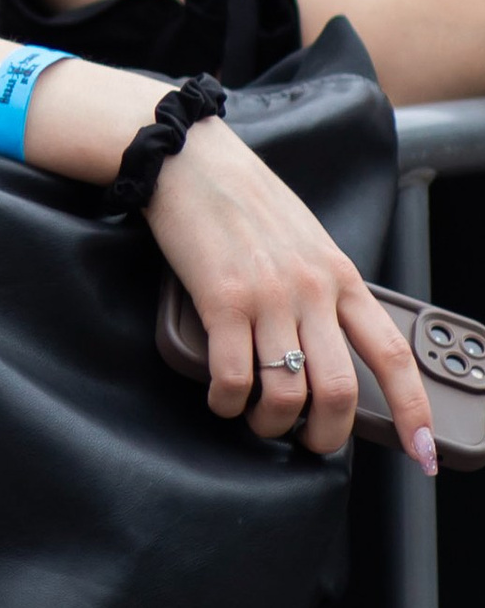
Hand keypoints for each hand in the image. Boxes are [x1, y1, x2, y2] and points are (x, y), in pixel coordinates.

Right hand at [147, 117, 432, 464]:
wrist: (186, 156)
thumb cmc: (241, 195)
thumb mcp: (304, 237)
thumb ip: (323, 286)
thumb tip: (329, 343)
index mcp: (339, 275)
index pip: (392, 355)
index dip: (412, 411)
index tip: (421, 452)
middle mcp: (311, 290)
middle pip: (339, 390)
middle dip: (327, 435)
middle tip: (309, 440)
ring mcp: (267, 296)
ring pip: (287, 392)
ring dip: (272, 423)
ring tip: (258, 420)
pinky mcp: (221, 298)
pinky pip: (234, 375)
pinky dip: (228, 401)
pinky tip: (222, 398)